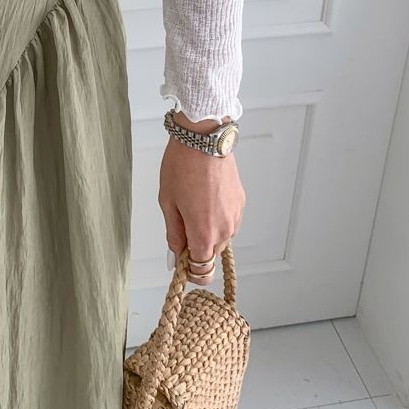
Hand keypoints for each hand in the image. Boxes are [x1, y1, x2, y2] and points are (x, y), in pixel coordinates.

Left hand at [158, 113, 244, 286]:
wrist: (203, 138)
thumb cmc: (182, 166)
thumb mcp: (168, 201)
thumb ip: (173, 233)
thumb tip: (175, 255)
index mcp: (205, 233)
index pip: (202, 270)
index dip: (189, 270)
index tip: (180, 262)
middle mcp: (225, 229)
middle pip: (211, 254)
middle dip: (196, 247)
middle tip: (180, 222)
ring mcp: (236, 216)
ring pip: (221, 237)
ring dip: (207, 231)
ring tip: (192, 203)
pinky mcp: (241, 202)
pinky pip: (228, 220)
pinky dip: (217, 216)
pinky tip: (204, 197)